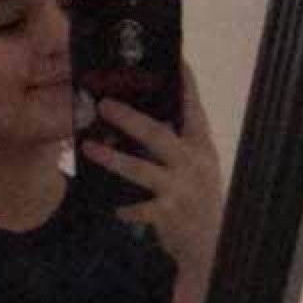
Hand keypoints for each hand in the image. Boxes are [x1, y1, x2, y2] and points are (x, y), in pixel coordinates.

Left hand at [82, 63, 223, 277]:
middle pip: (158, 135)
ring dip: (113, 159)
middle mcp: (193, 164)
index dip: (185, 83)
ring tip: (89, 148)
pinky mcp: (169, 215)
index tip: (175, 58)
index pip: (193, 109)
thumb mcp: (198, 167)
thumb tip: (144, 119)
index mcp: (201, 147)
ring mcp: (181, 190)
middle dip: (129, 118)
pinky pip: (139, 208)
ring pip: (141, 170)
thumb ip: (177, 144)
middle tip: (104, 104)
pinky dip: (124, 207)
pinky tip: (110, 205)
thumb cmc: (198, 199)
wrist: (212, 244)